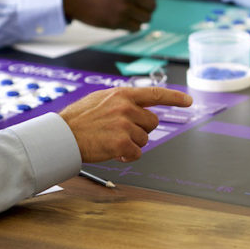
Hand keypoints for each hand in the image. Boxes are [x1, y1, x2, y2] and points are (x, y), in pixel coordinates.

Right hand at [59, 87, 191, 162]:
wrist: (60, 136)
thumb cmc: (79, 120)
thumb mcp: (101, 100)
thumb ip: (122, 101)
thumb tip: (140, 106)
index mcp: (122, 94)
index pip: (155, 93)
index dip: (175, 97)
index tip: (189, 101)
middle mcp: (126, 107)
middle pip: (152, 123)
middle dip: (140, 130)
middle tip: (119, 132)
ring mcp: (125, 124)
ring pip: (144, 139)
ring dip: (131, 143)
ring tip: (110, 140)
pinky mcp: (122, 142)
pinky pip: (136, 153)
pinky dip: (127, 155)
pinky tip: (112, 151)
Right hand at [63, 0, 156, 31]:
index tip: (142, 0)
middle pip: (152, 6)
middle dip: (146, 9)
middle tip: (137, 10)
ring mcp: (123, 8)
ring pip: (146, 18)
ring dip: (140, 19)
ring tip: (130, 17)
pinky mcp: (117, 22)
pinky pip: (135, 28)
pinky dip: (132, 27)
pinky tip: (124, 23)